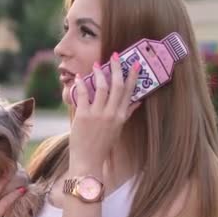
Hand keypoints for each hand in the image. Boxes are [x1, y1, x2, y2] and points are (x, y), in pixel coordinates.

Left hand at [69, 52, 142, 170]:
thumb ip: (126, 114)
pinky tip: (80, 77)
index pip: (129, 92)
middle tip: (114, 55)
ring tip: (97, 64)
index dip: (131, 76)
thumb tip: (137, 101)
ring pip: (101, 87)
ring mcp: (97, 114)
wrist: (88, 161)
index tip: (134, 63)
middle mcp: (112, 114)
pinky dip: (81, 84)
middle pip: (117, 85)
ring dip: (99, 73)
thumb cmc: (102, 145)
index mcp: (121, 116)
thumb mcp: (118, 129)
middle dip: (116, 68)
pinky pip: (83, 95)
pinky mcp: (83, 116)